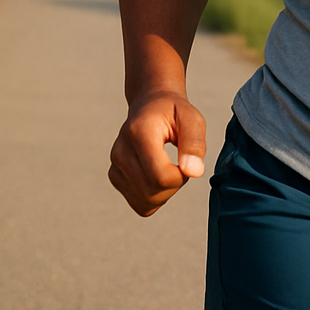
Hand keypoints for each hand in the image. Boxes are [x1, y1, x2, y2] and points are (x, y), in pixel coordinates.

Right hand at [108, 89, 206, 216]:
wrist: (150, 105)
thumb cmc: (173, 112)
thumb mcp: (192, 119)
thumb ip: (194, 144)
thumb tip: (194, 172)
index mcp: (139, 131)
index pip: (160, 176)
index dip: (181, 176)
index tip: (188, 160)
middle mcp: (121, 150)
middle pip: (152, 192)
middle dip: (175, 185)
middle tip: (181, 163)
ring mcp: (115, 165)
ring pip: (145, 202)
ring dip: (166, 192)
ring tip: (169, 167)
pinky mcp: (115, 176)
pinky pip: (140, 204)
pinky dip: (155, 197)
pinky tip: (159, 176)